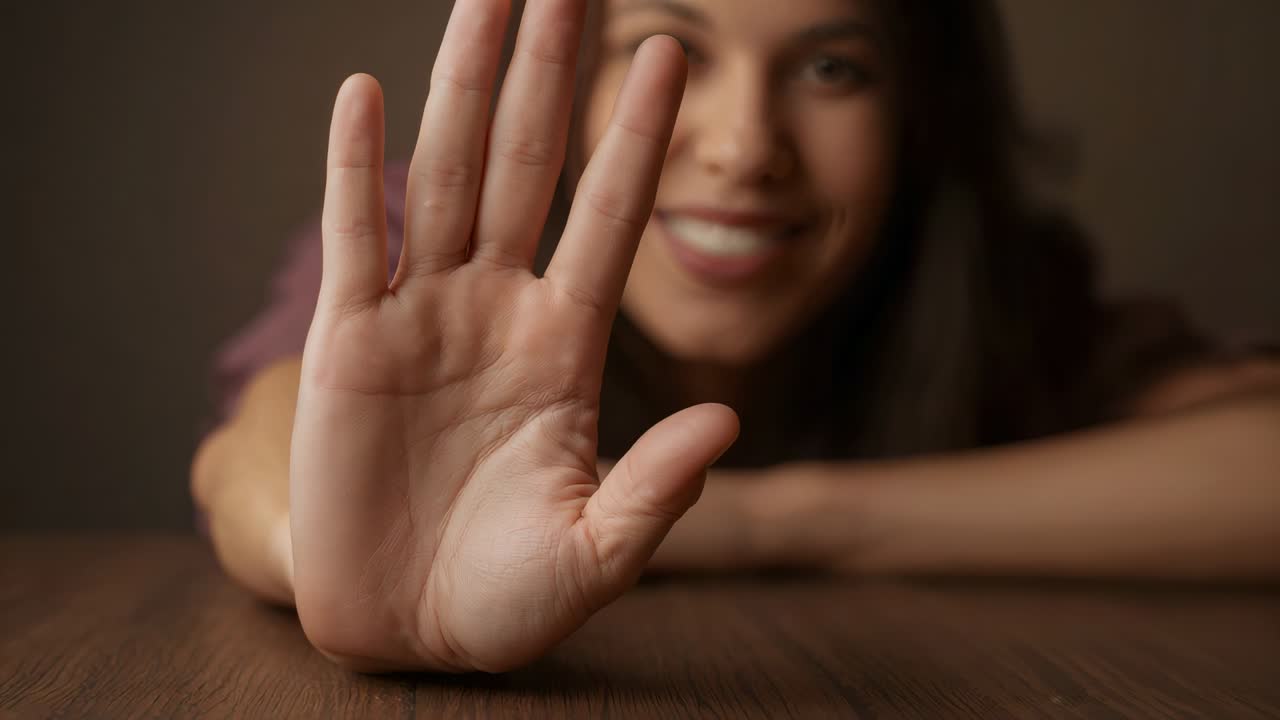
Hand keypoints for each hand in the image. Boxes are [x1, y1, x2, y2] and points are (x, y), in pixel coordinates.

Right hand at [289, 0, 738, 672]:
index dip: (638, 138)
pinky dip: (355, 169)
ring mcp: (422, 317)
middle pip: (527, 166)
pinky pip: (354, 239)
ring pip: (444, 177)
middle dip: (549, 75)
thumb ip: (656, 489)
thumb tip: (727, 423)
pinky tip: (367, 93)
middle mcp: (498, 310)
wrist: (408, 630)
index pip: (611, 218)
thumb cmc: (509, 596)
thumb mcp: (596, 553)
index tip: (667, 53)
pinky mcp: (350, 344)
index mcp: (567, 348)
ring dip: (463, 86)